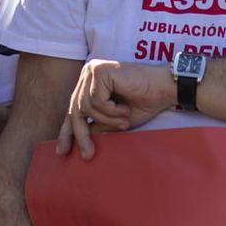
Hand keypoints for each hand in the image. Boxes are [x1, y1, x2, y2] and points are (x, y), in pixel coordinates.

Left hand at [57, 60, 175, 158]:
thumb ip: (96, 126)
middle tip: (88, 154)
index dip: (67, 131)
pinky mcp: (100, 70)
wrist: (164, 88)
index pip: (73, 109)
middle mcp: (88, 74)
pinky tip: (125, 108)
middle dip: (82, 134)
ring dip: (107, 120)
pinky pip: (97, 100)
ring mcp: (92, 70)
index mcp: (90, 83)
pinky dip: (111, 110)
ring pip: (86, 107)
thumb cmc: (143, 102)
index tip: (62, 151)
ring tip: (124, 120)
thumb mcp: (115, 120)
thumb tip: (77, 142)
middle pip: (76, 110)